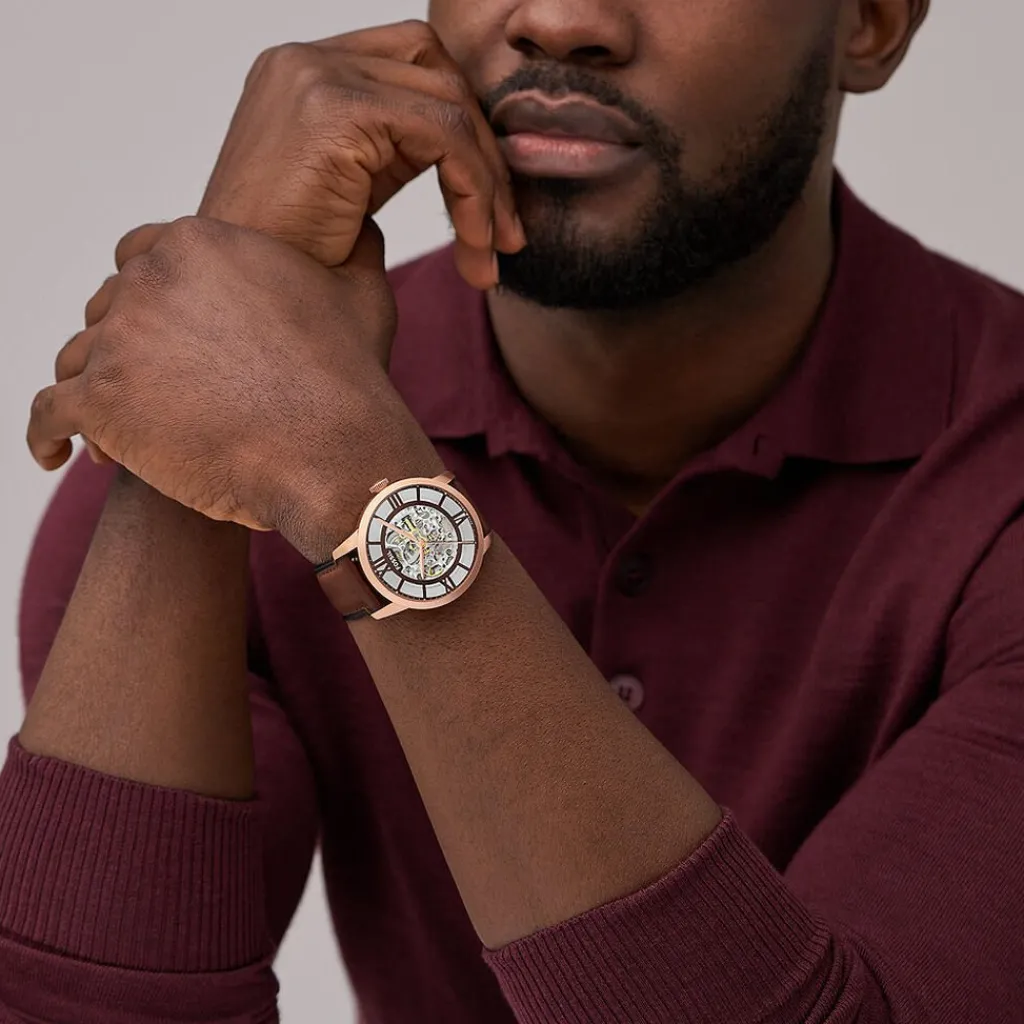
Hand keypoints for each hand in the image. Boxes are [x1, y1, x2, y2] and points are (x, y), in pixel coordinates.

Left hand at [27, 215, 441, 561]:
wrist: (333, 454)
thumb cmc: (348, 381)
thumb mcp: (362, 297)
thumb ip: (352, 250)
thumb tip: (360, 227)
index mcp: (200, 243)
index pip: (140, 257)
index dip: (151, 299)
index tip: (165, 336)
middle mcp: (149, 280)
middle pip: (109, 308)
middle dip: (126, 346)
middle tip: (153, 389)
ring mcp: (120, 339)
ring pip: (79, 360)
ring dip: (96, 390)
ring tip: (119, 429)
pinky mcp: (100, 401)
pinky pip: (48, 414)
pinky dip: (46, 434)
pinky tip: (54, 451)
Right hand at [199, 20, 525, 288]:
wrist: (241, 301)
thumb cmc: (290, 265)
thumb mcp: (349, 194)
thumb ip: (393, 156)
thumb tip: (466, 160)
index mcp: (304, 73)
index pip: (413, 64)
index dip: (464, 127)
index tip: (490, 206)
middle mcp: (305, 60)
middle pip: (437, 71)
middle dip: (487, 154)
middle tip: (507, 235)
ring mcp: (316, 76)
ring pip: (450, 105)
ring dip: (487, 186)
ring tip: (492, 253)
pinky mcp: (336, 109)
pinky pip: (444, 135)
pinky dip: (474, 192)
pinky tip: (475, 245)